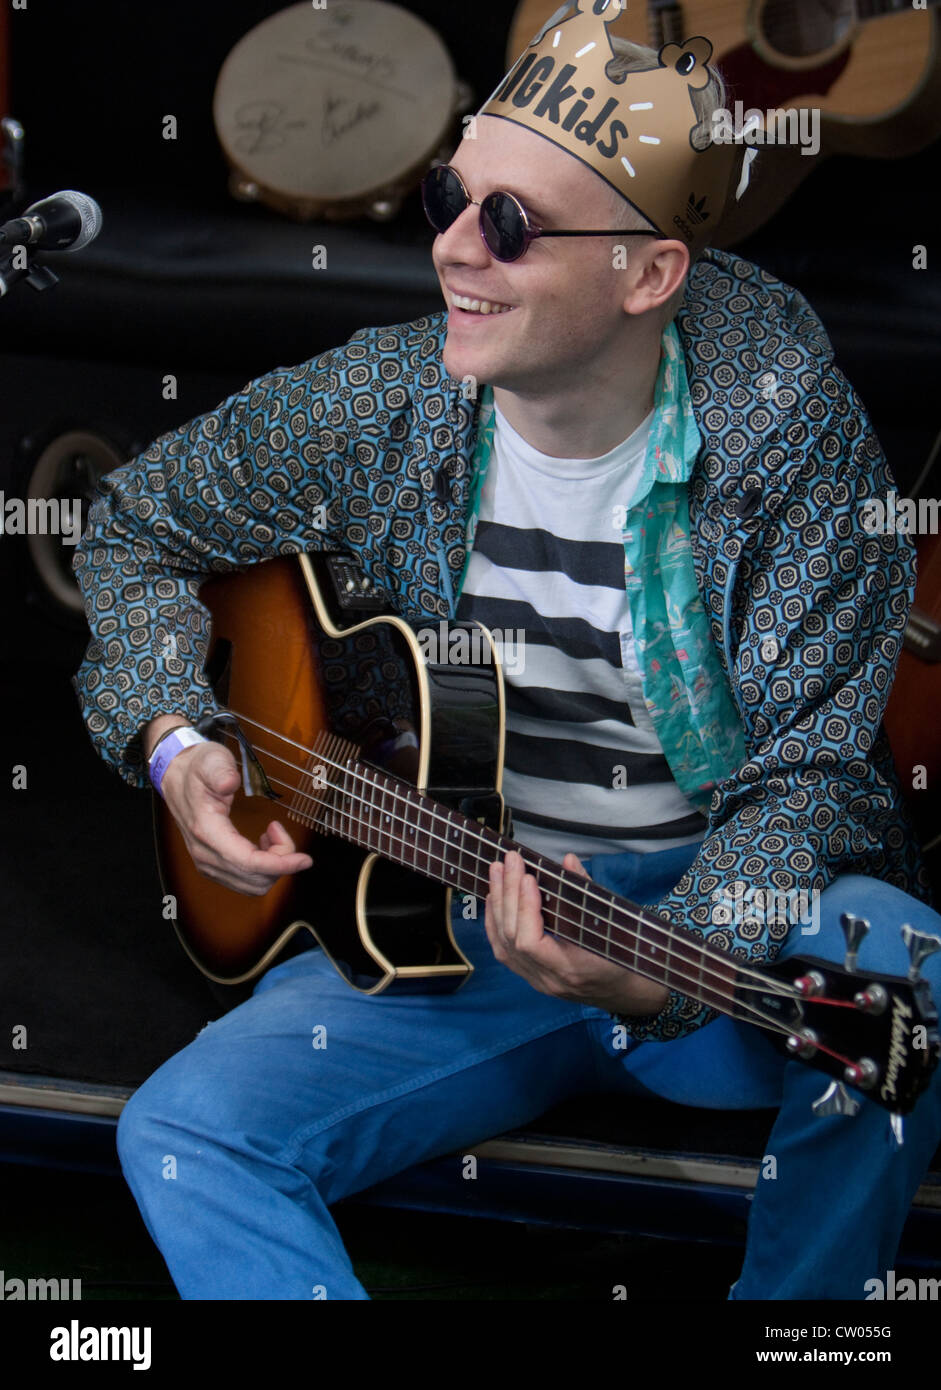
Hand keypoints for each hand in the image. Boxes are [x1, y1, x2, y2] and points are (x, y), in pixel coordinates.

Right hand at [158, 735, 312, 895]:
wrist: (177, 777)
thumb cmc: (198, 768)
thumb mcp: (211, 760)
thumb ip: (220, 771)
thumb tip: (229, 783)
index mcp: (206, 831)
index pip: (248, 862)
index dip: (280, 864)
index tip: (305, 859)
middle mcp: (205, 854)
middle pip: (254, 879)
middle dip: (280, 861)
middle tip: (280, 829)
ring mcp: (207, 862)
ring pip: (251, 884)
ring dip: (272, 865)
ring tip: (272, 833)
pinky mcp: (212, 864)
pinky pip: (245, 880)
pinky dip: (263, 868)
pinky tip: (264, 842)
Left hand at [485, 850, 669, 1015]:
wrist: (623, 993)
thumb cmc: (622, 958)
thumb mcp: (612, 925)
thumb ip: (588, 892)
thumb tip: (568, 860)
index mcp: (571, 970)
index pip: (532, 944)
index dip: (525, 909)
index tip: (528, 878)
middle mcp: (549, 979)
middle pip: (512, 938)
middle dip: (508, 894)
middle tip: (509, 862)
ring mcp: (537, 981)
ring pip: (502, 945)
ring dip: (498, 904)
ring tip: (497, 872)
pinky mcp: (531, 977)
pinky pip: (503, 952)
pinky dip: (495, 922)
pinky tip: (494, 898)